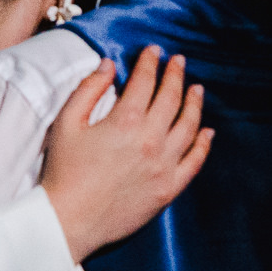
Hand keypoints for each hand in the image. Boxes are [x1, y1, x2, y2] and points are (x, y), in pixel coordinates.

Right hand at [39, 46, 213, 262]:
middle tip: (179, 61)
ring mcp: (164, 165)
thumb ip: (88, 89)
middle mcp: (151, 140)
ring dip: (194, 103)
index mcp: (125, 121)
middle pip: (171, 98)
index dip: (150, 62)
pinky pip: (194, 162)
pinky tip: (207, 132)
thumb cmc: (63, 171)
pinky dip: (203, 144)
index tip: (154, 50)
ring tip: (196, 89)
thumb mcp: (66, 123)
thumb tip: (108, 65)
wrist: (69, 220)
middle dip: (175, 75)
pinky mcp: (169, 189)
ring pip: (189, 126)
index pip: (144, 82)